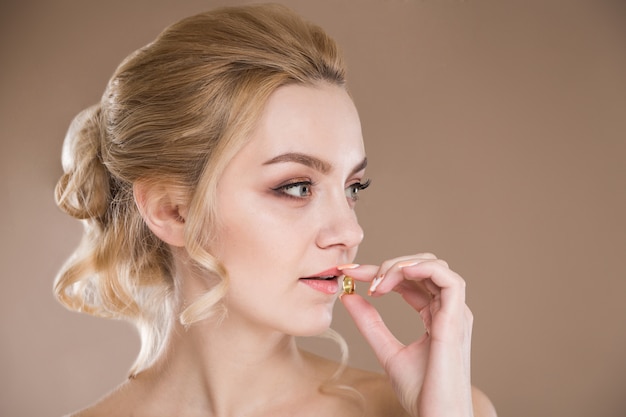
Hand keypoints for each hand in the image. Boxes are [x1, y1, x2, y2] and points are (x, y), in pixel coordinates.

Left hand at [340, 254, 473, 416]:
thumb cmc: (420, 392)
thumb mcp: (386, 350)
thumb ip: (369, 323)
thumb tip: (348, 296)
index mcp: (435, 316)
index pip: (408, 281)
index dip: (379, 272)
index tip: (350, 272)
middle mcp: (448, 310)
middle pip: (421, 267)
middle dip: (388, 264)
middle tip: (358, 275)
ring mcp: (455, 313)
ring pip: (434, 266)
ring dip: (402, 265)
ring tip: (377, 282)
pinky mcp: (457, 320)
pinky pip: (449, 279)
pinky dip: (423, 268)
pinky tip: (397, 275)